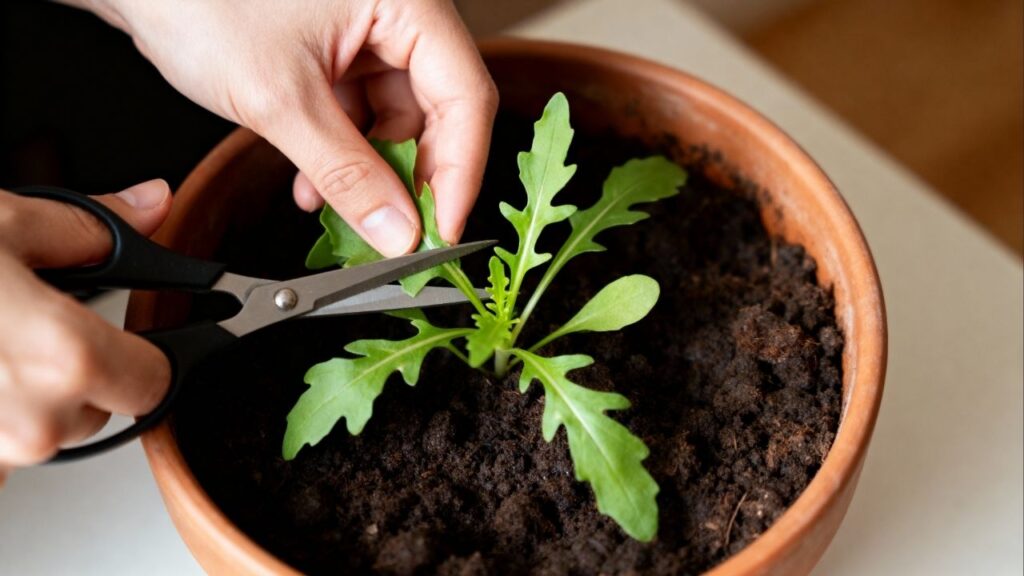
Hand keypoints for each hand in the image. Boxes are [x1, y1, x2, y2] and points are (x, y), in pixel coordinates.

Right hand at [0, 181, 171, 483]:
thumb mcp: (5, 224)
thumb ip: (92, 226)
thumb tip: (150, 204)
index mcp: (63, 358)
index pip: (155, 383)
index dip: (150, 356)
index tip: (136, 339)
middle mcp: (30, 422)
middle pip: (100, 408)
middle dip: (83, 369)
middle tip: (36, 322)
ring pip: (47, 430)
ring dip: (32, 393)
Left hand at [76, 0, 497, 255]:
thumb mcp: (281, 100)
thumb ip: (346, 173)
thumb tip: (397, 231)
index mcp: (406, 2)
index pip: (465, 95)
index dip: (460, 171)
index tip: (443, 229)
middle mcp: (396, 12)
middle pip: (438, 110)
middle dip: (410, 178)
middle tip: (397, 232)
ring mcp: (365, 31)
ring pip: (396, 119)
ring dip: (369, 172)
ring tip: (335, 208)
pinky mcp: (336, 49)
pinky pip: (360, 113)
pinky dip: (342, 153)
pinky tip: (312, 182)